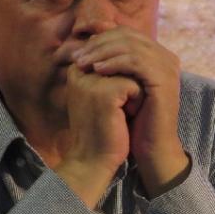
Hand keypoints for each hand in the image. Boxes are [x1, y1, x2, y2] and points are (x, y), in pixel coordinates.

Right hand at [54, 62, 143, 207]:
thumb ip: (108, 73)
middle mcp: (81, 71)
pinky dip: (136, 103)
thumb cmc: (100, 130)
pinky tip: (123, 118)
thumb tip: (130, 53)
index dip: (123, 76)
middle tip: (117, 110)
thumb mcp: (101, 94)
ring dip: (134, 93)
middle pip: (123, 61)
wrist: (92, 160)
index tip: (114, 101)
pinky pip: (136, 86)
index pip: (112, 54)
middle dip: (129, 85)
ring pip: (131, 72)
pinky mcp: (106, 93)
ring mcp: (92, 80)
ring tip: (120, 113)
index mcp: (77, 70)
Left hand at [70, 27, 189, 198]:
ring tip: (83, 63)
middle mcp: (166, 57)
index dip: (100, 38)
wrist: (152, 147)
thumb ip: (112, 64)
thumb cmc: (133, 119)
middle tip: (77, 56)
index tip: (78, 51)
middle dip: (98, 44)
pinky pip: (135, 61)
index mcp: (157, 55)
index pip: (126, 33)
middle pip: (128, 36)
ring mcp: (167, 66)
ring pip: (130, 46)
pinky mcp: (164, 78)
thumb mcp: (120, 86)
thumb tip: (88, 41)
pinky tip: (97, 70)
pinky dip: (114, 63)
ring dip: (102, 52)